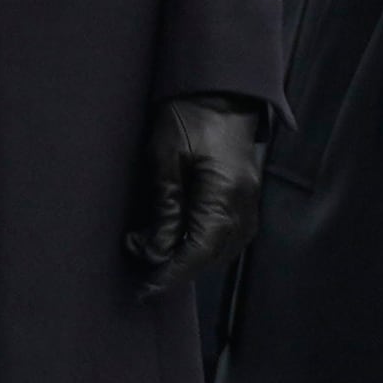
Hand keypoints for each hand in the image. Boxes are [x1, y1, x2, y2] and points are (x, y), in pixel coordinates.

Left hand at [127, 94, 265, 294]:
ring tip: (145, 247)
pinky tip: (170, 239)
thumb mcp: (165, 156)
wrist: (219, 93)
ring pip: (215, 252)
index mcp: (226, 195)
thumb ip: (164, 204)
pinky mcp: (242, 202)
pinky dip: (195, 245)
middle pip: (208, 258)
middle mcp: (243, 207)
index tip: (145, 289)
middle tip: (136, 264)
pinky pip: (222, 238)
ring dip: (181, 257)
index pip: (198, 252)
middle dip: (171, 267)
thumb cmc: (188, 117)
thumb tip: (156, 249)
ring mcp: (247, 206)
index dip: (171, 274)